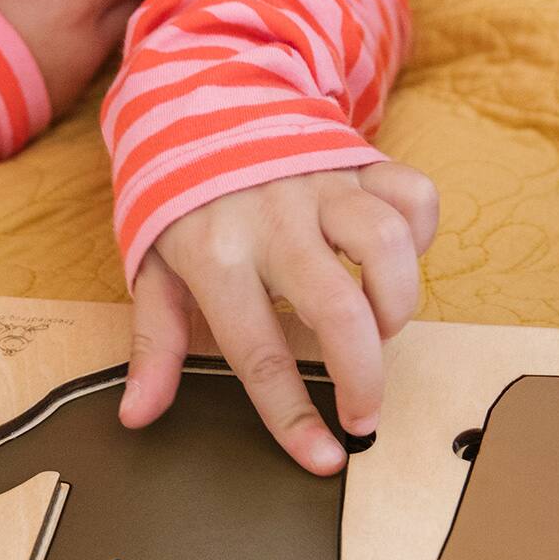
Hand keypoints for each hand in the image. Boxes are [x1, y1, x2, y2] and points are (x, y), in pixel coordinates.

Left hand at [122, 162, 439, 474]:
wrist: (196, 100)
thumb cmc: (179, 201)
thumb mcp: (152, 270)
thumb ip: (153, 344)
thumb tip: (136, 415)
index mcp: (215, 257)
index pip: (259, 354)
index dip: (294, 417)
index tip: (324, 459)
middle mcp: (272, 221)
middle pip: (339, 310)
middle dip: (364, 378)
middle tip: (365, 414)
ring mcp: (320, 185)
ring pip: (387, 247)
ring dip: (397, 304)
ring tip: (380, 329)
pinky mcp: (358, 160)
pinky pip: (413, 194)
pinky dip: (421, 233)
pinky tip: (398, 259)